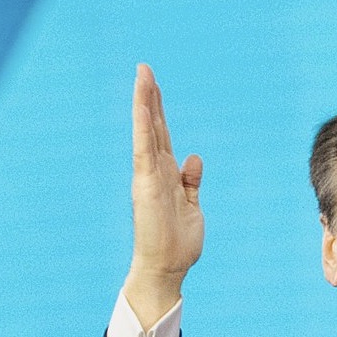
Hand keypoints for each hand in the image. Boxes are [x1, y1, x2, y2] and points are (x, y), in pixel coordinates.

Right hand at [123, 63, 203, 323]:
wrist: (167, 268)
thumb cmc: (178, 243)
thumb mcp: (192, 207)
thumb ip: (191, 182)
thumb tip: (194, 157)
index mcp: (166, 176)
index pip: (162, 136)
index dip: (159, 111)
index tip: (155, 86)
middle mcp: (154, 172)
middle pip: (153, 127)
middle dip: (150, 98)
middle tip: (145, 69)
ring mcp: (149, 176)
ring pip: (146, 132)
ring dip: (144, 102)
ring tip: (142, 74)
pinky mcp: (146, 184)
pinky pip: (144, 149)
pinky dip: (143, 126)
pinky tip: (142, 105)